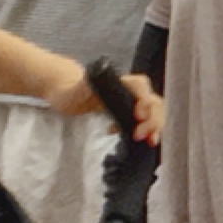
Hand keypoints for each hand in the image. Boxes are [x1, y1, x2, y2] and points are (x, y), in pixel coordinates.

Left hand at [44, 66, 163, 144]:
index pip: (140, 85)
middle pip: (152, 101)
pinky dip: (146, 130)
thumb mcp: (75, 89)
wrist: (68, 93)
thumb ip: (83, 86)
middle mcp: (129, 90)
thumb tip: (90, 83)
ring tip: (148, 141)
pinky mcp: (128, 112)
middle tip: (141, 136)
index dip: (144, 100)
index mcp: (119, 82)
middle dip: (153, 119)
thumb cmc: (70, 90)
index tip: (138, 117)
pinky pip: (145, 120)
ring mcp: (131, 102)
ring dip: (154, 126)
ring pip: (152, 112)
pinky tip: (133, 137)